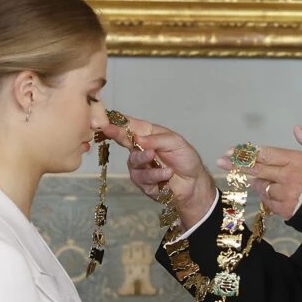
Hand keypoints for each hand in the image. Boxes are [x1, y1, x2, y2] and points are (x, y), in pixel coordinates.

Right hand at [101, 116, 216, 227]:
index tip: (107, 118)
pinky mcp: (143, 182)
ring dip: (143, 158)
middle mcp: (140, 148)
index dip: (118, 122)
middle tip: (111, 130)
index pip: (131, 126)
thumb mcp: (176, 143)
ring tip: (154, 156)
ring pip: (133, 160)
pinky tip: (167, 173)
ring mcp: (140, 166)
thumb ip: (157, 140)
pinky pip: (142, 178)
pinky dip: (156, 174)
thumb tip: (137, 139)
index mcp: (148, 134)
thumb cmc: (186, 159)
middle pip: (123, 140)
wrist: (194, 183)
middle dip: (116, 134)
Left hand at [216, 125, 301, 220]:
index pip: (266, 154)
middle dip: (237, 165)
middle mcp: (289, 177)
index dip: (247, 152)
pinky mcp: (287, 212)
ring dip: (257, 184)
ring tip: (256, 181)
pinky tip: (270, 195)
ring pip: (262, 188)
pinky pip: (269, 204)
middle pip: (257, 169)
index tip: (231, 151)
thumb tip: (296, 129)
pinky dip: (268, 198)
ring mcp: (287, 196)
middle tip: (221, 161)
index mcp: (298, 161)